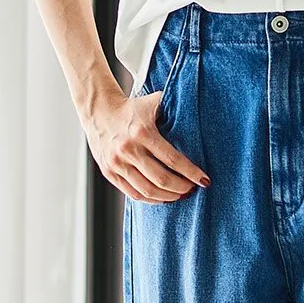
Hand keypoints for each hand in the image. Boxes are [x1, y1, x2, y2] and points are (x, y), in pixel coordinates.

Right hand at [82, 86, 208, 203]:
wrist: (98, 111)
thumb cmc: (132, 108)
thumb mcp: (153, 102)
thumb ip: (175, 107)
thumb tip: (200, 115)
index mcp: (142, 132)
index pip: (172, 159)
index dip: (191, 173)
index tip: (204, 180)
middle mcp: (128, 149)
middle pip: (161, 179)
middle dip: (182, 188)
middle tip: (193, 189)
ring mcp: (116, 163)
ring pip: (147, 190)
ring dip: (168, 197)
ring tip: (181, 195)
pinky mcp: (108, 172)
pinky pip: (132, 193)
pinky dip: (150, 199)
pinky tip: (163, 198)